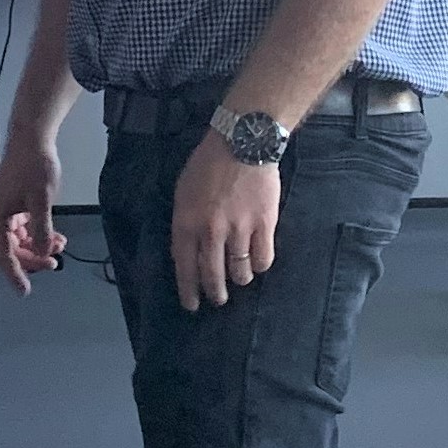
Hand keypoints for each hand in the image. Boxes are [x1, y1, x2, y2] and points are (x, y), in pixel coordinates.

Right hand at [0, 139, 66, 294]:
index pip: (3, 253)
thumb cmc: (35, 166)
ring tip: (61, 247)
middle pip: (12, 248)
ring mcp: (7, 208)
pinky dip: (39, 233)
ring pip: (20, 238)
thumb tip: (41, 254)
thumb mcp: (41, 200)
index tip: (24, 291)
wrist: (32, 137)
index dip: (14, 273)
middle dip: (33, 258)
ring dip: (38, 246)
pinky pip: (25, 226)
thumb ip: (41, 229)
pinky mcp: (16, 201)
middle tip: (55, 264)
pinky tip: (56, 236)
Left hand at [170, 131, 280, 310]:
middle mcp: (211, 230)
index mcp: (186, 220)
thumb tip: (187, 248)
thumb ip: (185, 221)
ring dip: (239, 279)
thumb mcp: (183, 190)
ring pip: (240, 272)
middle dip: (215, 293)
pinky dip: (260, 265)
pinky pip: (263, 259)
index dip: (188, 289)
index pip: (184, 266)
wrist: (242, 142)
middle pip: (212, 275)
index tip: (191, 305)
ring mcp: (239, 229)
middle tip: (218, 300)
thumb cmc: (208, 163)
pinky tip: (257, 262)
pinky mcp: (265, 225)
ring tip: (239, 278)